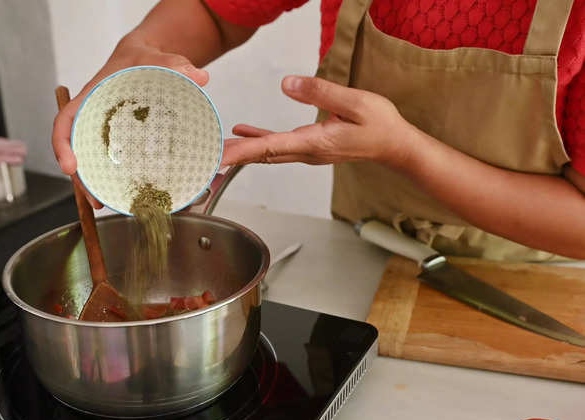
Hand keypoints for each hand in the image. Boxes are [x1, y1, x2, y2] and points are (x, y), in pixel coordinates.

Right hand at [51, 38, 208, 208]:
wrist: (143, 60)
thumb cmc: (142, 60)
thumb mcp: (159, 58)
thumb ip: (178, 65)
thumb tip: (202, 77)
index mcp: (92, 97)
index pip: (65, 121)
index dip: (62, 144)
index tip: (69, 166)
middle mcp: (92, 118)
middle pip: (75, 150)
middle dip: (80, 178)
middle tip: (93, 198)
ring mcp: (103, 132)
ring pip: (91, 160)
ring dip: (94, 185)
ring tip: (104, 205)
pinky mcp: (116, 140)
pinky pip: (109, 160)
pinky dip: (112, 178)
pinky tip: (122, 194)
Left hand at [221, 76, 415, 168]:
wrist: (394, 145)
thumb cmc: (380, 125)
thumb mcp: (354, 102)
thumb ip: (320, 92)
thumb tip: (286, 83)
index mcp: (314, 143)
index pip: (270, 148)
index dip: (241, 151)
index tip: (219, 157)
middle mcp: (306, 152)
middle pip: (261, 155)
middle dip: (232, 156)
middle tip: (204, 157)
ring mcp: (307, 152)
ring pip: (266, 153)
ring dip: (240, 151)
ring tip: (214, 147)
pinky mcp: (310, 146)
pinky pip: (277, 146)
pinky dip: (256, 141)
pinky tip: (242, 133)